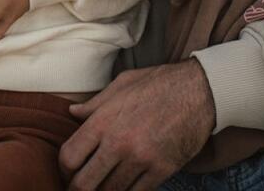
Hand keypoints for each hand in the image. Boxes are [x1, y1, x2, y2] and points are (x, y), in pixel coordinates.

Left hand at [59, 59, 214, 190]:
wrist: (200, 90)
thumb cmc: (158, 84)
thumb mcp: (120, 85)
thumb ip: (94, 104)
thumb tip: (72, 112)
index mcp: (103, 122)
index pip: (69, 157)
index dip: (63, 169)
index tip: (68, 171)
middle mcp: (118, 144)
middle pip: (85, 183)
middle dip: (78, 189)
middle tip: (80, 188)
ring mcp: (141, 160)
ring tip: (102, 187)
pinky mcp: (162, 170)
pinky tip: (125, 188)